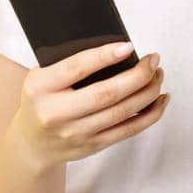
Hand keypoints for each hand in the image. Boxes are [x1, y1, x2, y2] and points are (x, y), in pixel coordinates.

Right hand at [10, 42, 168, 172]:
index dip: (104, 56)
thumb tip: (117, 49)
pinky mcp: (93, 146)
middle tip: (153, 60)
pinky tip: (160, 99)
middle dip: (137, 75)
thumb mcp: (42, 78)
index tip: (128, 46)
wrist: (32, 144)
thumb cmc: (42, 100)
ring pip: (122, 112)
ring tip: (158, 75)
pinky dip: (150, 114)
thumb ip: (69, 65)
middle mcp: (56, 113)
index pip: (76, 68)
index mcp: (41, 88)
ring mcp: (76, 133)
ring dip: (147, 92)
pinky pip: (128, 130)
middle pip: (106, 93)